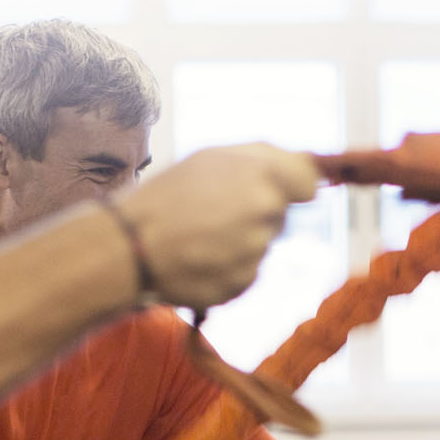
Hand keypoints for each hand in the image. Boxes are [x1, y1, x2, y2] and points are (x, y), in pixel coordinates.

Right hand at [117, 143, 319, 307]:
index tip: (283, 190)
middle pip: (279, 213)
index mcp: (263, 174)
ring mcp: (257, 250)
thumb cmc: (166, 196)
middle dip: (256, 212)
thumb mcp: (211, 157)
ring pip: (260, 243)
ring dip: (239, 241)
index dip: (295, 186)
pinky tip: (199, 258)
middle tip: (214, 212)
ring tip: (199, 236)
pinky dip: (227, 267)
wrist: (130, 246)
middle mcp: (266, 211)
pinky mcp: (243, 282)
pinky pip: (246, 271)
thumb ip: (264, 159)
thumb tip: (308, 171)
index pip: (308, 181)